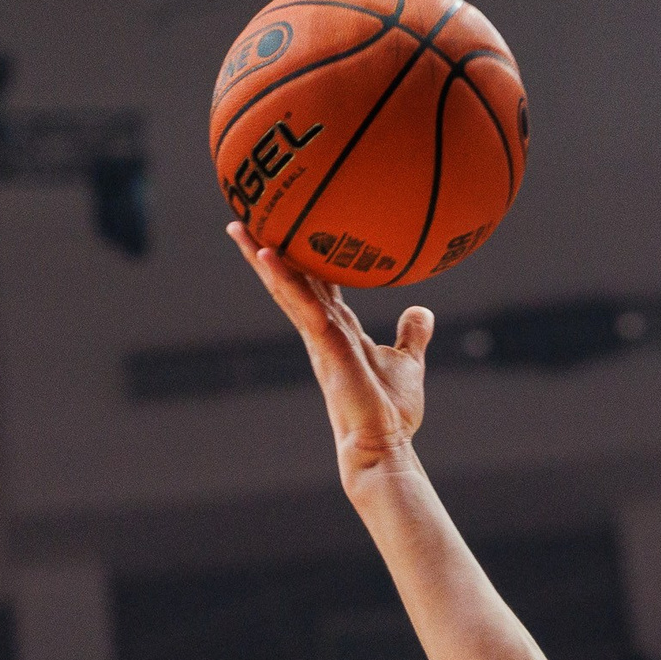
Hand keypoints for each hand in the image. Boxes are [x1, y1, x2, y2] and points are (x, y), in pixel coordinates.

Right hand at [229, 221, 431, 480]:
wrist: (383, 442)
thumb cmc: (391, 410)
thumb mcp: (407, 362)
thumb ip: (411, 335)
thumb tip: (421, 310)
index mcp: (337, 330)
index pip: (315, 285)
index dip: (301, 258)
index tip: (286, 230)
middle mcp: (320, 330)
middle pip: (290, 280)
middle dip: (267, 249)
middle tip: (244, 216)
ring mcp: (318, 337)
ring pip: (286, 288)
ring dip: (262, 256)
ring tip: (239, 224)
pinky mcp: (323, 344)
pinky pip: (301, 305)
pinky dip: (284, 279)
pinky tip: (267, 253)